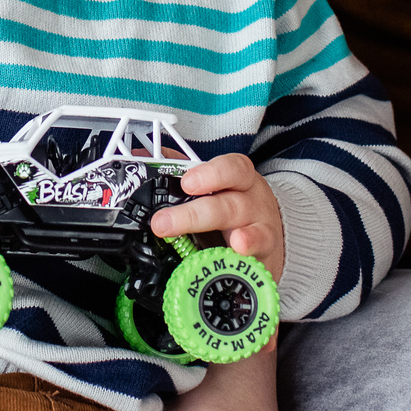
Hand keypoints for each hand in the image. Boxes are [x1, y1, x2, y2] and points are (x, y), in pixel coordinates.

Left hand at [151, 154, 284, 277]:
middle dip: (192, 214)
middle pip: (226, 203)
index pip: (230, 168)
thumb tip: (140, 156)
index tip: (186, 182)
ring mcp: (260, 227)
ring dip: (224, 235)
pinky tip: (239, 249)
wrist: (270, 236)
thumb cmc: (236, 208)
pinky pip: (257, 251)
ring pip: (243, 228)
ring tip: (216, 239)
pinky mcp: (265, 253)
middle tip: (162, 223)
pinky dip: (248, 250)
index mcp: (237, 180)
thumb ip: (179, 170)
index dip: (210, 174)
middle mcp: (251, 201)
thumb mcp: (214, 187)